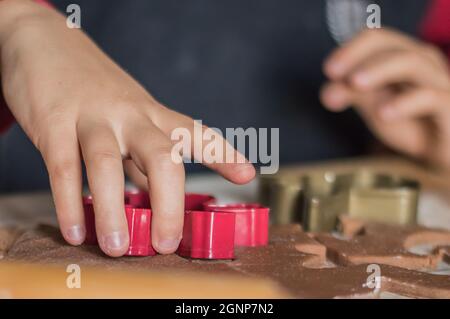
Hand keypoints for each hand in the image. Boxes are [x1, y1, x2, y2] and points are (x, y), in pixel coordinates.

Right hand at [0, 0, 254, 255]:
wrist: (46, 42)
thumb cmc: (96, 90)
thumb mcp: (131, 117)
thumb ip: (142, 159)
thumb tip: (157, 202)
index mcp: (152, 114)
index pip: (195, 133)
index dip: (223, 154)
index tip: (248, 175)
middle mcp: (130, 115)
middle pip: (162, 156)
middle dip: (169, 204)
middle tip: (168, 244)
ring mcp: (93, 117)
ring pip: (108, 164)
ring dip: (115, 211)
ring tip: (118, 248)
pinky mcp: (54, 122)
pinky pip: (64, 167)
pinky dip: (70, 203)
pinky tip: (76, 231)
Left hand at [321, 28, 449, 168]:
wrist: (439, 150)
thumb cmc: (409, 122)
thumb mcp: (374, 105)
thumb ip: (351, 94)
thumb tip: (327, 92)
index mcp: (403, 56)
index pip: (377, 39)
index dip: (350, 50)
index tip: (328, 70)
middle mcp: (423, 62)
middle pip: (392, 45)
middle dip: (358, 56)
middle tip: (334, 74)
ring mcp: (440, 82)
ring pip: (413, 62)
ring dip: (380, 70)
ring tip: (355, 84)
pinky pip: (431, 97)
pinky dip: (405, 103)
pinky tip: (383, 114)